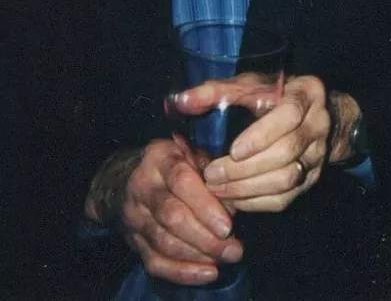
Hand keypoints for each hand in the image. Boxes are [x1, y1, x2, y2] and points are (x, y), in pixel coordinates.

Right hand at [112, 140, 241, 285]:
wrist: (122, 178)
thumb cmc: (172, 163)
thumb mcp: (191, 152)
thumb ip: (213, 172)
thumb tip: (233, 202)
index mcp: (160, 158)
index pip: (181, 182)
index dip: (205, 205)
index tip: (228, 226)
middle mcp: (143, 188)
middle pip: (172, 216)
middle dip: (205, 237)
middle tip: (233, 248)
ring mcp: (135, 217)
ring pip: (164, 242)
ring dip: (198, 256)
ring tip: (226, 258)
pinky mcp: (133, 241)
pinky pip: (155, 262)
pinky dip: (182, 272)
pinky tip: (208, 274)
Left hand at [177, 75, 328, 211]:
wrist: (309, 113)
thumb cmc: (273, 95)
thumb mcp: (250, 85)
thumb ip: (217, 91)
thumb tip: (181, 100)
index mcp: (307, 93)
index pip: (289, 115)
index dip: (262, 135)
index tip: (233, 150)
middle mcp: (319, 124)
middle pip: (287, 152)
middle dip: (245, 168)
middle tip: (211, 174)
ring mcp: (317, 154)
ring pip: (287, 179)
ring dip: (247, 188)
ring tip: (216, 188)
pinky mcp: (311, 179)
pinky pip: (284, 199)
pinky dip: (255, 202)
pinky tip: (231, 197)